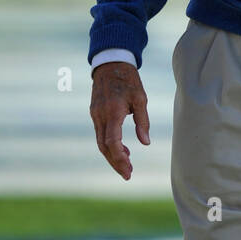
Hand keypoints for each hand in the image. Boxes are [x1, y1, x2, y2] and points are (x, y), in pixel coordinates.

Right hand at [90, 62, 149, 179]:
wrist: (110, 64)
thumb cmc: (129, 80)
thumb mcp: (140, 99)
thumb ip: (142, 121)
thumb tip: (145, 143)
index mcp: (112, 112)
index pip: (112, 142)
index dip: (119, 158)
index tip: (129, 170)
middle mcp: (100, 115)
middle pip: (104, 147)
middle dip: (115, 163)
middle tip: (128, 175)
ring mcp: (95, 115)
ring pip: (101, 142)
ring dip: (112, 156)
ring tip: (127, 166)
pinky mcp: (95, 114)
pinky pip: (101, 134)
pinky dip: (110, 145)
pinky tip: (123, 150)